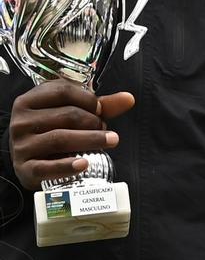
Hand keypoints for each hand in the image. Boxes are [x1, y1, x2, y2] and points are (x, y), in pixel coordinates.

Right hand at [8, 81, 133, 185]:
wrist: (29, 160)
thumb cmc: (52, 130)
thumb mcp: (70, 113)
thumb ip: (99, 106)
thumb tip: (128, 99)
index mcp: (29, 101)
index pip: (63, 91)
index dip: (88, 99)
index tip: (100, 109)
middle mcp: (20, 121)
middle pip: (66, 115)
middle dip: (93, 121)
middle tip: (105, 129)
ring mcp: (21, 145)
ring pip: (60, 138)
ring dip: (91, 139)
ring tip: (110, 141)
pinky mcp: (25, 168)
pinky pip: (46, 167)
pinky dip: (67, 166)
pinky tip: (85, 164)